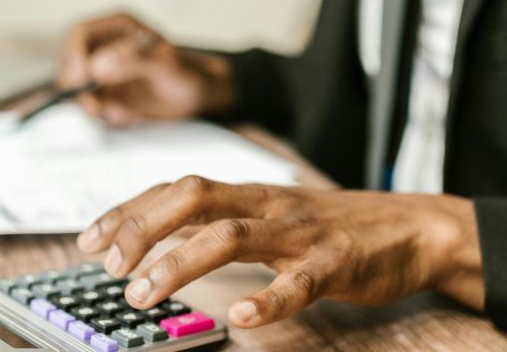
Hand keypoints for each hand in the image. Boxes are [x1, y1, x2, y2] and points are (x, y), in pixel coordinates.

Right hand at [59, 12, 234, 125]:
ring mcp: (102, 72)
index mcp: (117, 27)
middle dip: (79, 89)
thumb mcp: (166, 64)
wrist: (198, 95)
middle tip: (97, 108)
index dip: (74, 56)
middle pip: (70, 63)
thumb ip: (134, 61)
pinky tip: (130, 116)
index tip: (82, 80)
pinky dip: (107, 116)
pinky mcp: (106, 94)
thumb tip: (99, 66)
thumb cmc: (188, 72)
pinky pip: (93, 107)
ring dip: (95, 106)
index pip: (80, 34)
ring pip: (77, 89)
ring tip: (124, 113)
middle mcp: (104, 47)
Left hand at [75, 176, 485, 327]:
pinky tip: (240, 317)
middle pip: (193, 198)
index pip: (176, 190)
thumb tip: (162, 240)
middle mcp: (268, 204)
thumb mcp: (273, 216)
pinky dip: (267, 299)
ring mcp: (302, 232)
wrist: (417, 227)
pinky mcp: (336, 262)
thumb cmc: (337, 227)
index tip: (90, 239)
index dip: (128, 211)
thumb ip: (224, 222)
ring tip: (145, 293)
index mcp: (250, 194)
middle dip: (141, 228)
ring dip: (179, 263)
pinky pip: (299, 281)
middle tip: (110, 266)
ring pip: (232, 236)